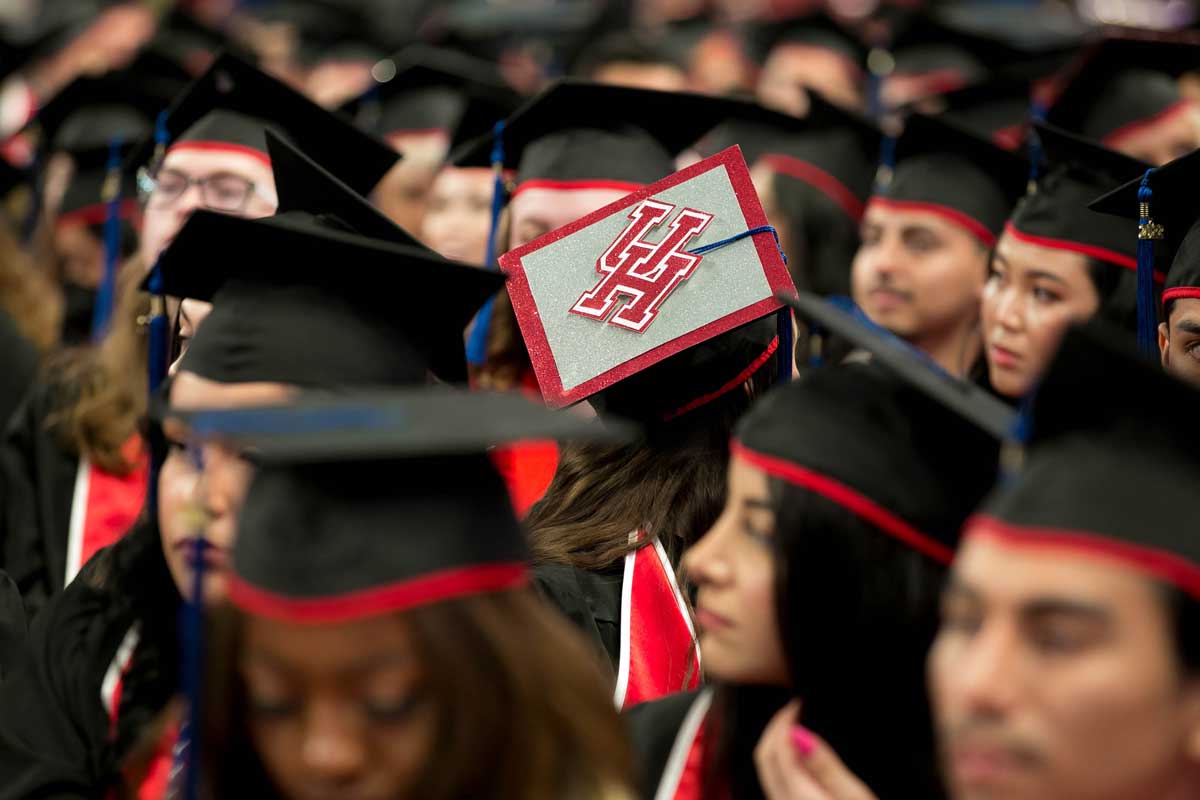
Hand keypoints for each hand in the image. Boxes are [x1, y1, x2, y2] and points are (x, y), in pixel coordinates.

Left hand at [754, 700, 878, 799]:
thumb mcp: (857, 798)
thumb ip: (826, 767)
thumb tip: (797, 733)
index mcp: (796, 797)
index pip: (774, 749)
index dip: (783, 720)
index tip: (800, 702)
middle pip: (765, 760)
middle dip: (775, 729)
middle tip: (798, 709)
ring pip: (769, 775)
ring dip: (778, 747)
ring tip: (801, 727)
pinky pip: (778, 789)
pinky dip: (784, 767)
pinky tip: (804, 761)